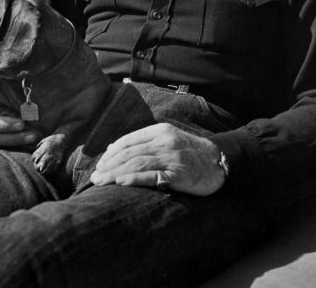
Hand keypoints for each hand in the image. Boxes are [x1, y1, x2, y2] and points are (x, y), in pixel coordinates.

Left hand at [91, 123, 225, 195]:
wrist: (220, 160)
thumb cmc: (192, 151)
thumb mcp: (170, 138)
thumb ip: (146, 142)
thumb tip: (114, 149)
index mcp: (161, 131)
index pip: (129, 140)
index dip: (112, 153)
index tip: (100, 164)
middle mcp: (165, 142)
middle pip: (129, 153)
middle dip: (109, 165)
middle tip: (95, 177)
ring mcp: (172, 158)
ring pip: (136, 163)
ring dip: (115, 173)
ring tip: (101, 182)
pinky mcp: (178, 175)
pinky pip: (152, 176)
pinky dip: (134, 179)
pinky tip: (121, 182)